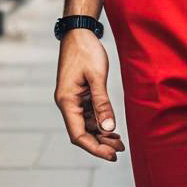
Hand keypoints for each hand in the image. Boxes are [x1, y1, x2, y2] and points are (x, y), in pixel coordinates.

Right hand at [54, 29, 124, 161]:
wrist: (79, 32)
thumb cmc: (86, 51)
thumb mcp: (97, 77)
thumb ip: (102, 103)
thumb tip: (109, 128)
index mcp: (66, 101)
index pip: (78, 134)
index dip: (94, 147)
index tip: (112, 155)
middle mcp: (67, 103)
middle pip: (81, 132)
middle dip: (100, 143)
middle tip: (120, 149)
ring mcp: (72, 99)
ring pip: (86, 124)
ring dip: (101, 134)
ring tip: (119, 141)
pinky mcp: (79, 94)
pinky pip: (88, 114)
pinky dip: (100, 122)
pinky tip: (112, 127)